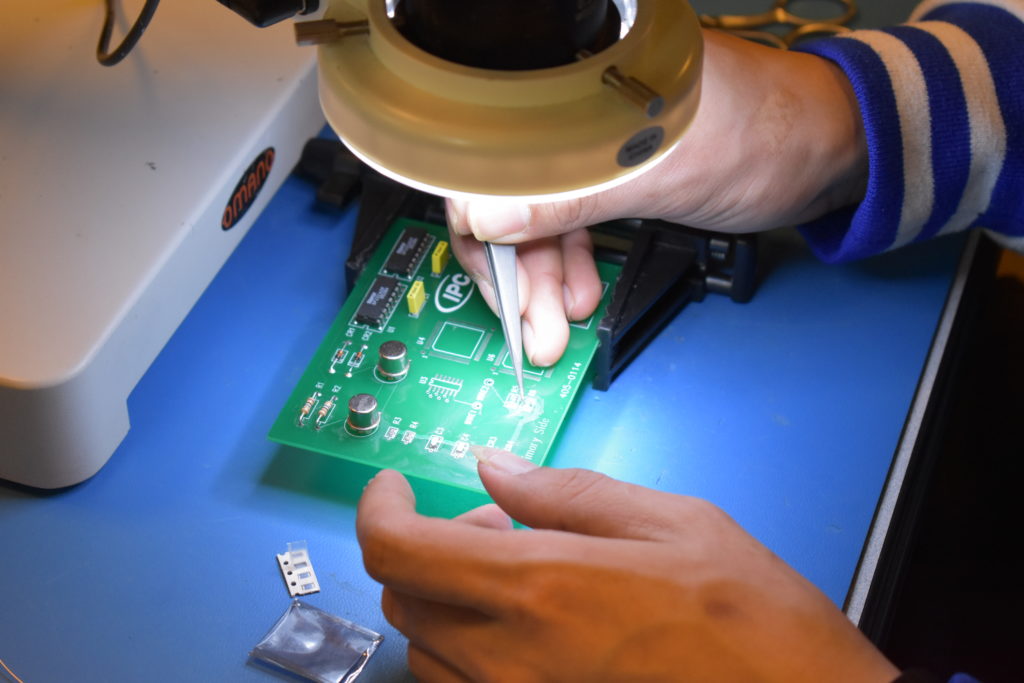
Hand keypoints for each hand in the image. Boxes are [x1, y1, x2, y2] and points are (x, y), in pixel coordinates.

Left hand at [357, 449, 895, 682]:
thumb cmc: (754, 626)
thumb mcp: (672, 523)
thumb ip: (567, 492)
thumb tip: (498, 468)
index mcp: (542, 588)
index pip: (397, 547)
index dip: (379, 507)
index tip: (395, 487)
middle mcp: (513, 658)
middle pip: (404, 594)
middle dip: (429, 542)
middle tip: (492, 520)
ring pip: (427, 646)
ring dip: (450, 595)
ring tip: (520, 571)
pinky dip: (472, 644)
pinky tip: (530, 622)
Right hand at [446, 29, 866, 364]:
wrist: (835, 148)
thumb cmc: (770, 132)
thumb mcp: (661, 172)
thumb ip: (570, 197)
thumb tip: (487, 219)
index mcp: (572, 75)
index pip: (489, 153)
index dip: (481, 224)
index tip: (498, 286)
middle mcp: (570, 105)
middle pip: (507, 191)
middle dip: (518, 269)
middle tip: (531, 329)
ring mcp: (589, 142)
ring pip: (537, 213)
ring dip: (542, 277)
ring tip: (554, 328)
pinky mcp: (612, 170)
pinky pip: (570, 218)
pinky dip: (569, 261)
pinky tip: (575, 294)